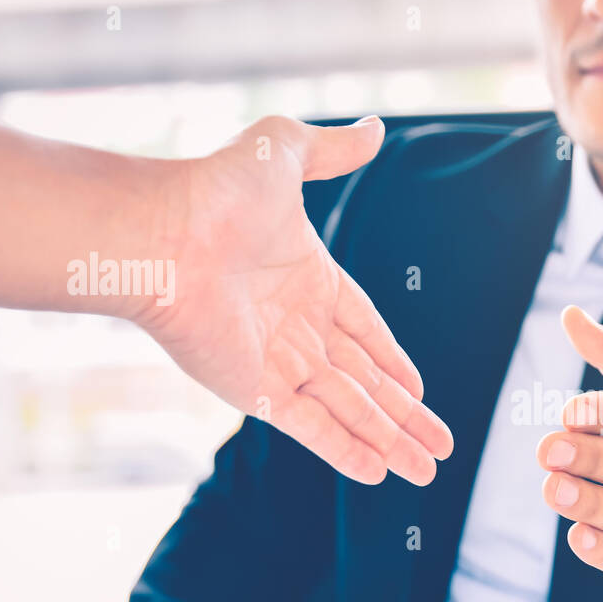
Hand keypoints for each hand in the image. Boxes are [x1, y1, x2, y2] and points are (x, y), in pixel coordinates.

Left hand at [132, 115, 452, 485]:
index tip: (421, 389)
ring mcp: (279, 364)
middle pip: (366, 383)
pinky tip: (379, 474)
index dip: (394, 362)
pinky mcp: (258, 392)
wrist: (160, 232)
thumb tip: (377, 128)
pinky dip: (346, 452)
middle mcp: (298, 329)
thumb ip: (334, 149)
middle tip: (442, 448)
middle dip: (406, 417)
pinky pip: (313, 429)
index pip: (366, 331)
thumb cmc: (216, 189)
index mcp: (312, 281)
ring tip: (428, 471)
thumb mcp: (285, 151)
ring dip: (390, 442)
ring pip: (350, 412)